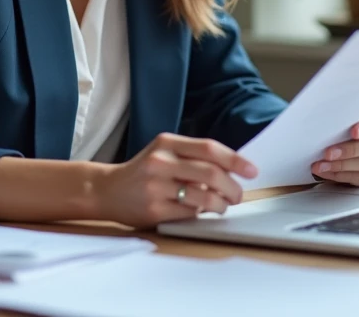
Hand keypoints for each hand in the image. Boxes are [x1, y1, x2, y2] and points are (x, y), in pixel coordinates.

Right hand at [93, 133, 257, 227]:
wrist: (106, 190)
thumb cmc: (143, 172)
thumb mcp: (163, 154)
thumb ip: (192, 157)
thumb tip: (233, 169)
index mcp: (166, 143)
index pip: (209, 148)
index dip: (235, 160)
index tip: (252, 170)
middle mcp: (160, 162)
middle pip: (211, 173)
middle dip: (233, 188)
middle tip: (238, 195)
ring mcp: (156, 187)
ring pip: (203, 197)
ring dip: (221, 204)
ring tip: (222, 206)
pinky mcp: (153, 210)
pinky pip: (189, 214)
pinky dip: (201, 214)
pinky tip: (200, 212)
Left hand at [312, 106, 358, 186]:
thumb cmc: (355, 119)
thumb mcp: (357, 111)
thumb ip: (352, 112)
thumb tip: (329, 117)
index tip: (353, 132)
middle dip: (350, 150)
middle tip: (328, 153)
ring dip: (342, 165)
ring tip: (322, 165)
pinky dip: (342, 175)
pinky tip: (327, 172)